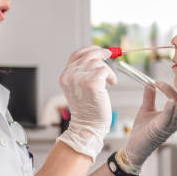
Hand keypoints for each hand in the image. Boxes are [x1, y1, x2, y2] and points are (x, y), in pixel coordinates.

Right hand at [56, 46, 116, 160]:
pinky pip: (105, 70)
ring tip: (108, 80)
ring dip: (107, 70)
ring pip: (98, 62)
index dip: (90, 49)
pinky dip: (111, 76)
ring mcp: (80, 78)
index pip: (76, 54)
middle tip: (110, 54)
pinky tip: (111, 83)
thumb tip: (96, 57)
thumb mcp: (78, 88)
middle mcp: (70, 75)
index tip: (100, 50)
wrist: (87, 126)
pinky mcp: (92, 83)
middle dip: (101, 53)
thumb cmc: (87, 109)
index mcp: (65, 76)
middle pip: (88, 55)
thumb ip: (82, 73)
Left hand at [118, 81, 176, 173]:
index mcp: (172, 115)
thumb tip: (149, 82)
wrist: (134, 146)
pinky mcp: (159, 130)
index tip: (156, 82)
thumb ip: (149, 97)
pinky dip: (169, 110)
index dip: (168, 89)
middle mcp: (173, 121)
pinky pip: (167, 119)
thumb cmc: (142, 130)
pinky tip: (171, 102)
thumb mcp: (146, 109)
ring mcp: (168, 126)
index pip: (176, 99)